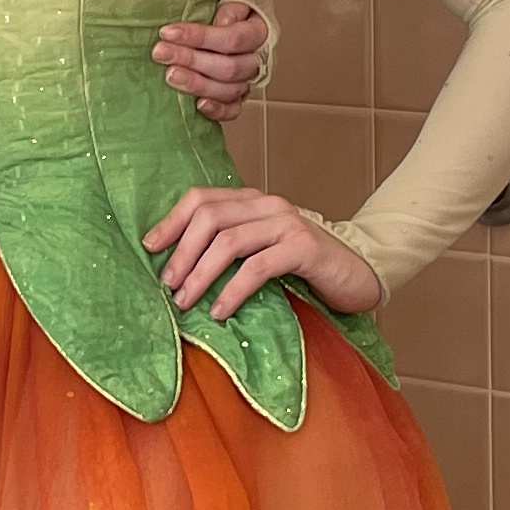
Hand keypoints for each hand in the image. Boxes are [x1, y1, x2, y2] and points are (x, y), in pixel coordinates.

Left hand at [143, 185, 383, 322]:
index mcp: (252, 200)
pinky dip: (232, 291)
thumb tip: (177, 267)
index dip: (171, 221)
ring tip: (186, 301)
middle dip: (182, 253)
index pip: (201, 198)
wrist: (359, 272)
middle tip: (168, 284)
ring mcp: (287, 223)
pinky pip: (257, 267)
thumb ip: (230, 246)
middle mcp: (267, 204)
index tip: (150, 248)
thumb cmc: (304, 267)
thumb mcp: (261, 250)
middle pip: (209, 218)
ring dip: (201, 274)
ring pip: (229, 241)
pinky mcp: (303, 248)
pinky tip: (220, 311)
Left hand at [152, 0, 267, 124]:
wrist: (236, 6)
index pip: (233, 39)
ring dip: (197, 84)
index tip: (167, 32)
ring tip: (170, 76)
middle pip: (229, 67)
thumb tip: (221, 22)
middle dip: (191, 60)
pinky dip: (218, 110)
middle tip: (160, 53)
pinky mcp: (239, 95)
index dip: (200, 37)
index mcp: (260, 29)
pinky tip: (198, 105)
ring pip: (229, 89)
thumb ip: (232, 2)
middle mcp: (258, 57)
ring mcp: (249, 79)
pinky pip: (234, 109)